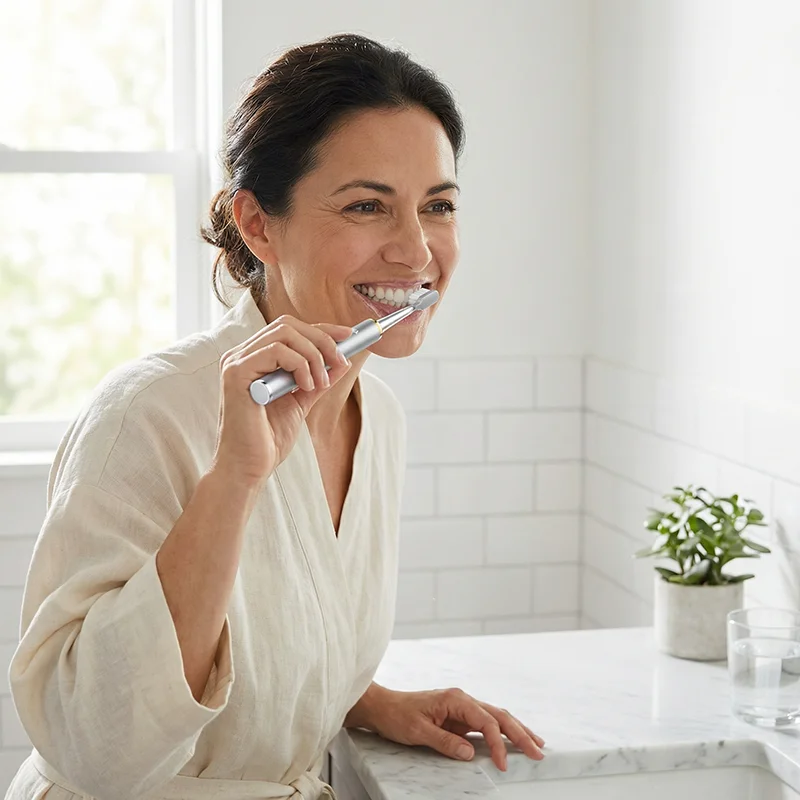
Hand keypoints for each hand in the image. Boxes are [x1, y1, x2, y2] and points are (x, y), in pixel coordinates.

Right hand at [212, 315, 353, 486]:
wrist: (249, 468)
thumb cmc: (268, 439)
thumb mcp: (302, 402)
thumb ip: (318, 380)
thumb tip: (342, 361)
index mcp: (254, 359)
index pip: (290, 329)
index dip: (322, 329)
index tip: (348, 336)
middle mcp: (241, 355)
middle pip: (287, 324)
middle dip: (322, 339)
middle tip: (340, 362)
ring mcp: (236, 362)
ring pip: (284, 333)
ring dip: (313, 355)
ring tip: (320, 384)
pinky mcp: (235, 373)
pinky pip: (275, 351)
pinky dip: (299, 365)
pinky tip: (305, 388)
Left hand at [348, 685, 544, 770]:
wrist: (383, 707)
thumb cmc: (398, 715)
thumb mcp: (418, 731)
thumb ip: (445, 742)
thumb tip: (470, 753)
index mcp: (455, 699)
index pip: (485, 721)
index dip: (497, 743)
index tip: (503, 764)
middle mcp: (462, 700)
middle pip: (498, 715)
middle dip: (520, 733)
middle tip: (539, 751)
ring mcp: (462, 707)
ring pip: (496, 717)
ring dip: (516, 730)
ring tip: (536, 743)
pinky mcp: (459, 717)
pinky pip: (485, 723)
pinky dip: (501, 731)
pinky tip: (512, 739)